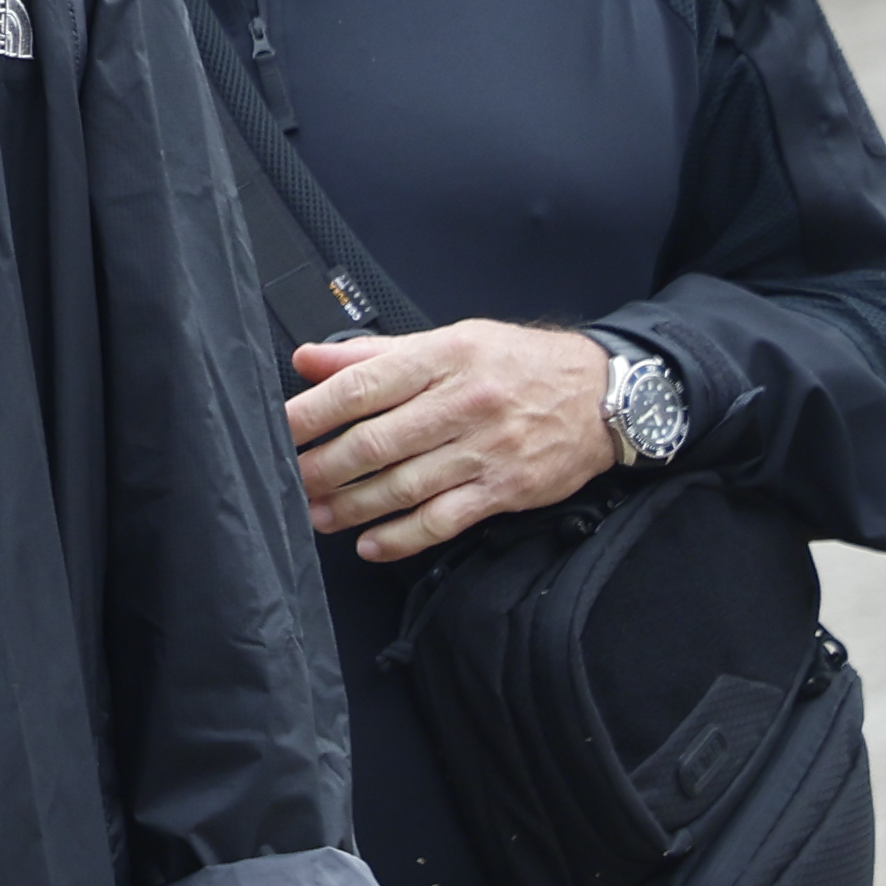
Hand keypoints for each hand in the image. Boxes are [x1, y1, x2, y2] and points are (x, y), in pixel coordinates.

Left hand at [288, 321, 617, 562]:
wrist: (605, 396)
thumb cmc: (519, 365)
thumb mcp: (451, 341)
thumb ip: (376, 354)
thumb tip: (309, 359)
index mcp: (443, 358)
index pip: (363, 386)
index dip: (313, 411)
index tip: (280, 428)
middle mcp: (463, 403)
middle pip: (376, 441)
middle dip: (323, 467)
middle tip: (291, 480)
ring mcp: (486, 449)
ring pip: (404, 485)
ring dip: (353, 506)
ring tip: (319, 514)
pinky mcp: (505, 489)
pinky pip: (444, 519)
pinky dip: (403, 537)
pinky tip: (372, 544)